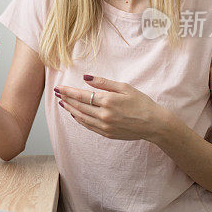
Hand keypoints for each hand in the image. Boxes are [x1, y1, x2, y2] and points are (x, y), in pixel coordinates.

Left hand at [55, 76, 169, 140]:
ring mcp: (105, 126)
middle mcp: (104, 115)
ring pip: (81, 117)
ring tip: (63, 103)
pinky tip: (75, 114)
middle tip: (57, 94)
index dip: (68, 91)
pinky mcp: (107, 134)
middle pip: (79, 106)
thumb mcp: (124, 87)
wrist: (154, 124)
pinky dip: (80, 119)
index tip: (59, 88)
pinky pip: (88, 126)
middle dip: (67, 99)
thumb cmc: (141, 102)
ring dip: (71, 109)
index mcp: (108, 101)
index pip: (82, 95)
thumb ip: (103, 83)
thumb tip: (86, 78)